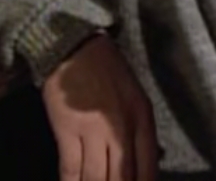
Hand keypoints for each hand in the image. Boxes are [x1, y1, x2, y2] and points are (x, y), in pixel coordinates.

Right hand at [41, 33, 157, 180]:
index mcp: (142, 118)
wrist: (76, 48)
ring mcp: (93, 129)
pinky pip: (71, 168)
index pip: (147, 167)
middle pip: (122, 177)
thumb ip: (140, 132)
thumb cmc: (108, 72)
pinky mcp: (67, 129)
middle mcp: (121, 126)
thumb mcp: (135, 97)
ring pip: (96, 178)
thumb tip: (147, 164)